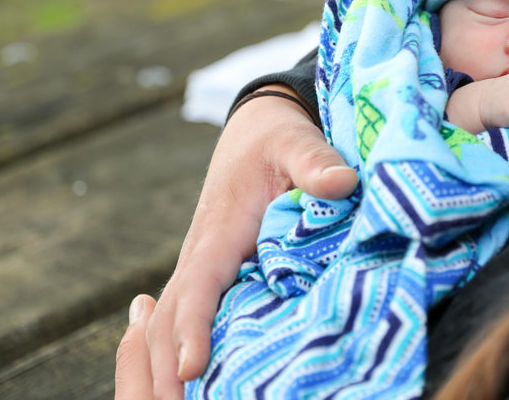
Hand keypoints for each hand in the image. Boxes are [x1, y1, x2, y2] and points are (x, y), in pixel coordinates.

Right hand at [115, 86, 357, 398]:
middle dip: (166, 369)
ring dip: (166, 371)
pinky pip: (188, 324)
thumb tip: (343, 183)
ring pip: (167, 329)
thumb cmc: (278, 140)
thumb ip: (317, 161)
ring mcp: (203, 274)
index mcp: (219, 233)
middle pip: (167, 322)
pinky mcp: (214, 282)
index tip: (193, 365)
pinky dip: (177, 358)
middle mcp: (201, 259)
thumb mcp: (297, 141)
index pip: (197, 286)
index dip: (192, 326)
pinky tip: (197, 388)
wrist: (258, 133)